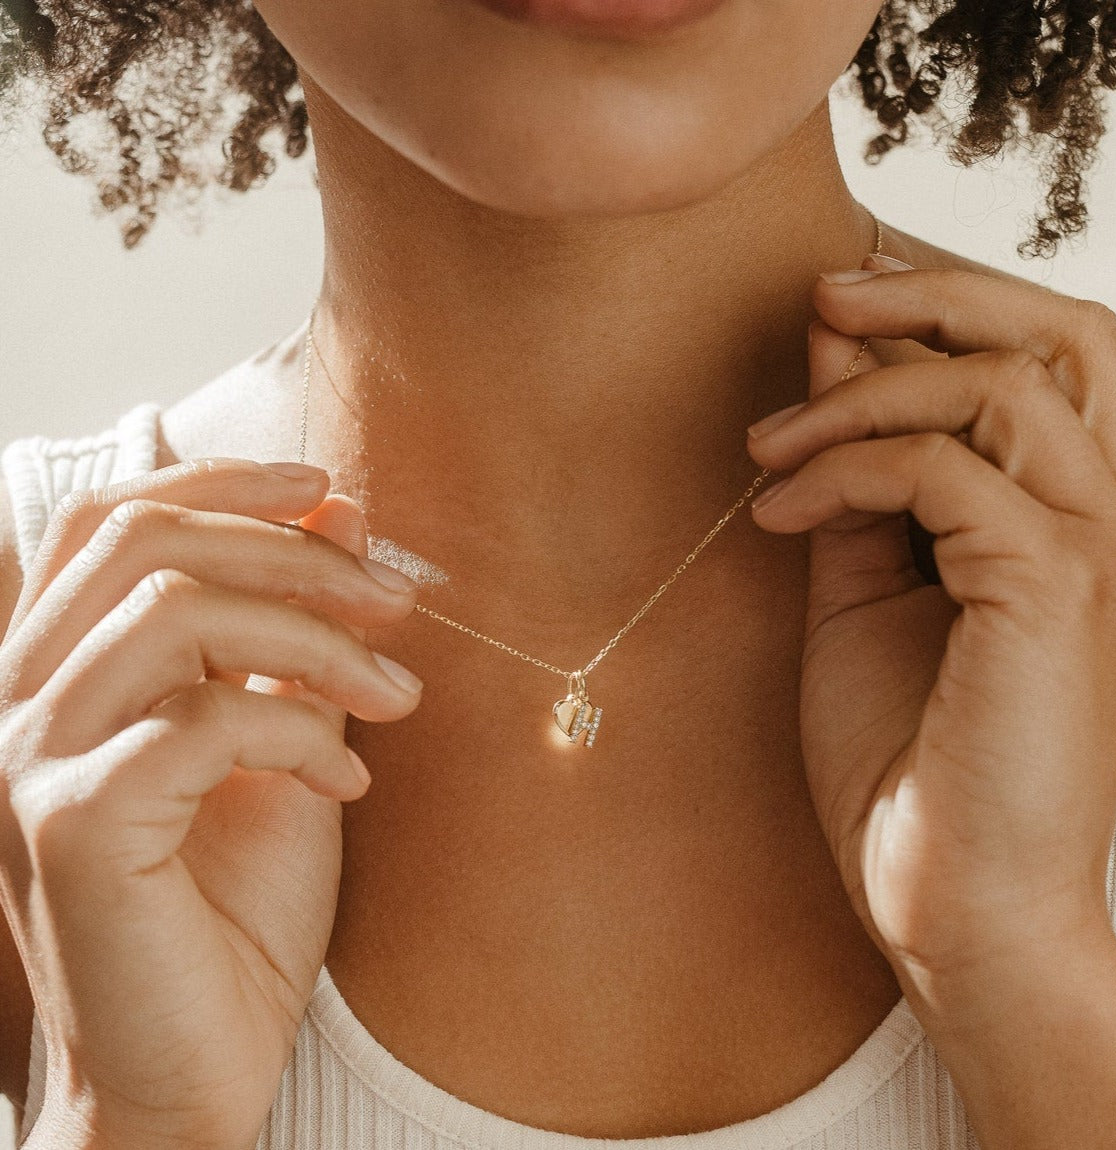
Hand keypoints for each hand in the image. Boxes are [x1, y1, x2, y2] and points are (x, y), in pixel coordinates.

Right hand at [0, 459, 421, 1148]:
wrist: (198, 1063)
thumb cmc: (235, 907)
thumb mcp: (283, 739)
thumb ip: (295, 632)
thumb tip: (340, 511)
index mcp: (65, 668)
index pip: (116, 520)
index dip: (221, 482)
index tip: (328, 488)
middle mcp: (21, 699)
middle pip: (148, 544)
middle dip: (294, 554)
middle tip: (395, 600)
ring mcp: (30, 760)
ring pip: (175, 614)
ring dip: (317, 640)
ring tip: (398, 694)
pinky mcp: (71, 824)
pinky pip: (202, 722)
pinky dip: (303, 732)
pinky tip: (348, 782)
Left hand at [745, 257, 1115, 982]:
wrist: (952, 906)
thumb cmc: (911, 764)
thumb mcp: (868, 595)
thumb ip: (860, 477)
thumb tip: (832, 363)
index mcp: (1091, 522)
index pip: (1061, 356)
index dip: (955, 303)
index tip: (840, 305)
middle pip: (1069, 332)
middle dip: (937, 291)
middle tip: (823, 296)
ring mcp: (1108, 555)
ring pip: (1005, 384)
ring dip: (861, 395)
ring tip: (767, 452)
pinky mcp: (1057, 593)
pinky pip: (945, 471)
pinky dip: (846, 470)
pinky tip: (778, 514)